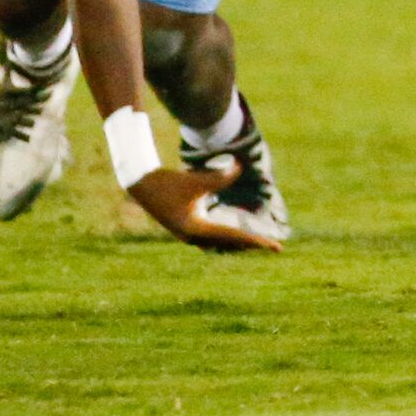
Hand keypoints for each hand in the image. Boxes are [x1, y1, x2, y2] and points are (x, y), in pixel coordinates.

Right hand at [128, 162, 284, 252]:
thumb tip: (241, 168)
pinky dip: (226, 238)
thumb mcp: (196, 180)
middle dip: (251, 244)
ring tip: (257, 244)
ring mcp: (188, 235)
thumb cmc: (168, 182)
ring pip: (220, 243)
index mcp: (196, 230)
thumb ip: (221, 176)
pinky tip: (233, 236)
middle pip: (229, 244)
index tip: (274, 247)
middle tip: (274, 246)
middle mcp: (193, 237)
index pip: (234, 236)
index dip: (256, 240)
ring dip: (238, 243)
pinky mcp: (186, 229)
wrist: (141, 184)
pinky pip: (212, 238)